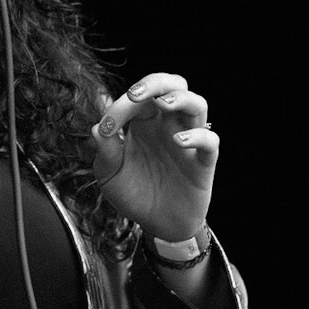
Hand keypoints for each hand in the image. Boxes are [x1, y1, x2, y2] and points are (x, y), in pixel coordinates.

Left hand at [89, 72, 218, 240]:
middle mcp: (168, 126)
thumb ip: (105, 152)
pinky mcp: (203, 163)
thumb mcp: (110, 176)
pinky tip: (178, 141)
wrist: (156, 226)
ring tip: (162, 104)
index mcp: (144, 123)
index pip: (139, 98)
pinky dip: (198, 136)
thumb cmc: (134, 194)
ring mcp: (188, 142)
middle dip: (156, 83)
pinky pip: (210, 141)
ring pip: (197, 104)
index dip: (122, 105)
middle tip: (136, 95)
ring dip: (180, 98)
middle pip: (174, 85)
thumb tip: (97, 128)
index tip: (106, 128)